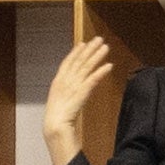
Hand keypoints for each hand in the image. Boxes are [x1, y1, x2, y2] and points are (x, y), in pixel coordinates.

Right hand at [44, 38, 118, 164]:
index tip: (82, 43)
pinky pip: (93, 79)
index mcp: (58, 81)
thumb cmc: (56, 118)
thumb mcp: (58, 102)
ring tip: (106, 47)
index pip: (68, 62)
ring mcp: (74, 85)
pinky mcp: (82, 91)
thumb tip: (71, 91)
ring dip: (97, 56)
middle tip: (98, 39)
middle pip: (79, 61)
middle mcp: (66, 79)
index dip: (75, 52)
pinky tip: (109, 65)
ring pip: (87, 66)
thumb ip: (65, 93)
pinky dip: (101, 71)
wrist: (55, 125)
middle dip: (89, 49)